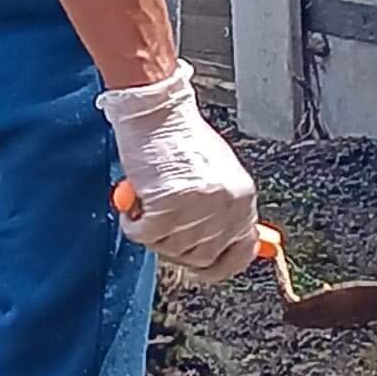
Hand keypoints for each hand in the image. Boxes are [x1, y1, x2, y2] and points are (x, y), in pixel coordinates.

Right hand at [100, 60, 258, 284]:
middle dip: (175, 247)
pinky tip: (134, 204)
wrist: (157, 110)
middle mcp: (225, 206)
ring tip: (148, 201)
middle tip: (160, 223)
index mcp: (243, 197)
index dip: (217, 264)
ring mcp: (197, 208)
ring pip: (170, 250)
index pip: (242, 253)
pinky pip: (144, 236)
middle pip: (201, 258)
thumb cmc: (181, 137)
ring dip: (152, 231)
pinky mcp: (167, 206)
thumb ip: (223, 212)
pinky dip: (133, 225)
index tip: (200, 265)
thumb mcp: (217, 174)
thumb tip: (230, 247)